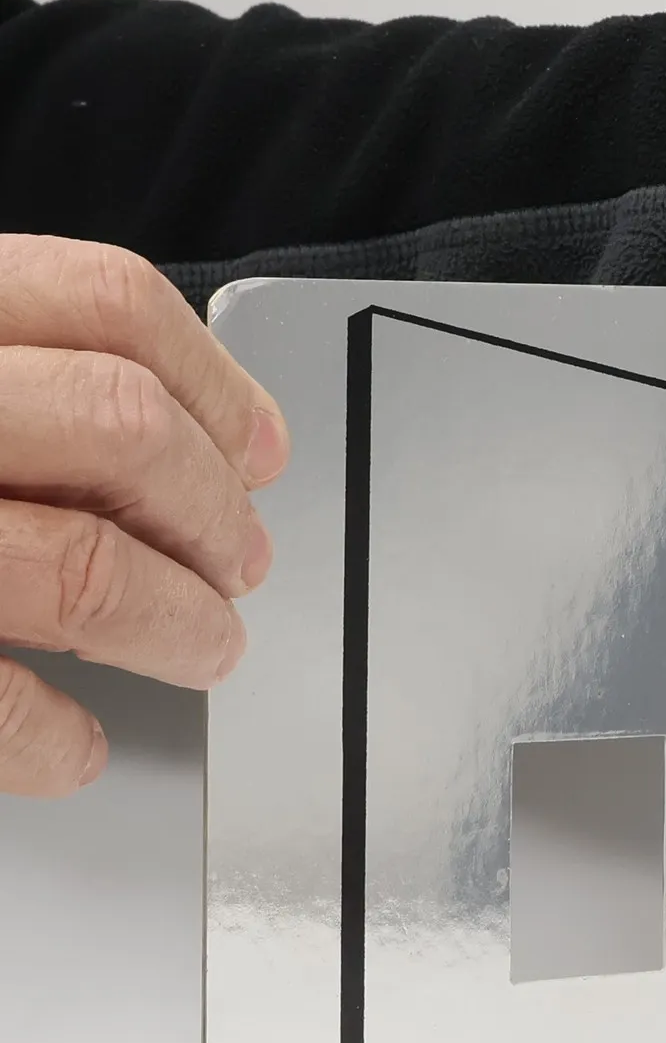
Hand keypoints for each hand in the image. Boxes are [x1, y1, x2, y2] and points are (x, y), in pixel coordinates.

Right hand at [0, 234, 288, 797]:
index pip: (101, 302)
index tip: (265, 449)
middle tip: (243, 564)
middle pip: (122, 426)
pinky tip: (74, 739)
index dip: (215, 386)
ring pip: (86, 567)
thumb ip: (21, 372)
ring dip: (179, 624)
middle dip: (215, 513)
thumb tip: (199, 431)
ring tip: (202, 647)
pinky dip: (57, 738)